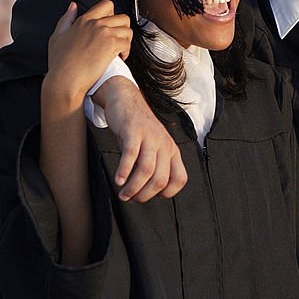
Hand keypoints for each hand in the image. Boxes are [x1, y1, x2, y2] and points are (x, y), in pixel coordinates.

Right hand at [45, 1, 132, 103]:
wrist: (65, 80)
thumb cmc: (60, 63)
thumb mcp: (57, 36)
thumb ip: (66, 19)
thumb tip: (73, 6)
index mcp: (83, 20)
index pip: (106, 5)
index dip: (112, 14)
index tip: (110, 25)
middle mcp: (95, 24)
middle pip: (122, 17)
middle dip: (123, 28)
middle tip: (118, 39)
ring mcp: (104, 34)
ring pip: (128, 30)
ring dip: (126, 40)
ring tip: (119, 49)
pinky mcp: (111, 45)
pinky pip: (127, 43)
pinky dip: (126, 51)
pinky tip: (119, 57)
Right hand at [95, 77, 188, 200]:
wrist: (126, 100)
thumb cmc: (138, 129)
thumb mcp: (152, 148)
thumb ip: (153, 166)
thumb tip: (144, 192)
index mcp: (172, 151)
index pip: (180, 179)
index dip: (166, 193)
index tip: (150, 194)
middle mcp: (165, 145)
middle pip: (161, 180)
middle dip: (144, 195)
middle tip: (131, 198)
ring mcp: (150, 137)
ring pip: (146, 170)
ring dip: (133, 187)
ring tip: (123, 194)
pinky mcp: (134, 132)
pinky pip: (131, 155)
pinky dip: (124, 171)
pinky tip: (118, 180)